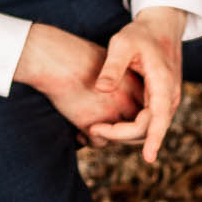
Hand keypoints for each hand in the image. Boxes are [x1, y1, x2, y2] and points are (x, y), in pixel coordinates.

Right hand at [14, 23, 143, 140]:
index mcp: (134, 85)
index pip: (146, 111)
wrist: (55, 60)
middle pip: (137, 129)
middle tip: (111, 130)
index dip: (138, 117)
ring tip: (93, 130)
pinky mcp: (92, 124)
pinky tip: (80, 134)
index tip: (126, 118)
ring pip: (119, 138)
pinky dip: (91, 140)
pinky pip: (100, 143)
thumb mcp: (109, 65)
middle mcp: (126, 101)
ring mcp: (110, 114)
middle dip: (125, 133)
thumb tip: (122, 103)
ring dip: (108, 137)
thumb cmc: (78, 58)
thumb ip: (121, 84)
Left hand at [86, 6, 187, 162]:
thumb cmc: (141, 33)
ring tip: (96, 130)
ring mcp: (166, 100)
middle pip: (150, 128)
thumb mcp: (123, 43)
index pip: (159, 119)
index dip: (153, 140)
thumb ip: (112, 66)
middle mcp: (169, 96)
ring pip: (149, 128)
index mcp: (163, 83)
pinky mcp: (160, 100)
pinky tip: (108, 125)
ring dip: (124, 133)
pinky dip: (129, 127)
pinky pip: (147, 121)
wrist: (163, 26)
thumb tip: (101, 89)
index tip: (148, 159)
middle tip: (92, 130)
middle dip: (122, 135)